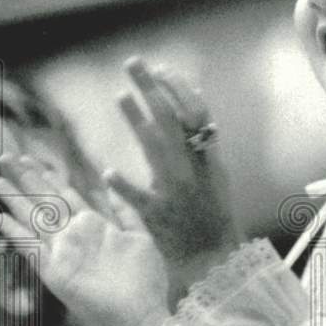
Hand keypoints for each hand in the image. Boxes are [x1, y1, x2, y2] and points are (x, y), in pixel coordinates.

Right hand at [0, 153, 169, 325]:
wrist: (141, 317)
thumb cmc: (144, 280)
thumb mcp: (139, 236)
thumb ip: (123, 209)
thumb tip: (107, 178)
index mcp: (94, 226)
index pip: (65, 194)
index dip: (48, 176)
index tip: (32, 157)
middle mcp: (75, 237)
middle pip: (46, 202)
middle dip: (26, 180)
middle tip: (6, 156)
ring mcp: (63, 255)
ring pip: (35, 220)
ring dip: (16, 201)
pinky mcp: (55, 274)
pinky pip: (31, 250)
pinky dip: (15, 235)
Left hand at [105, 58, 240, 301]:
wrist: (214, 262)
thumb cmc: (213, 219)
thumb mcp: (216, 178)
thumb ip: (202, 143)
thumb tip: (194, 99)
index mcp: (210, 162)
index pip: (197, 116)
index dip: (178, 89)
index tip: (160, 69)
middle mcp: (196, 172)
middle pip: (174, 122)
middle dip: (153, 89)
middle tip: (134, 63)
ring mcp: (178, 194)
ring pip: (159, 152)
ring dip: (139, 122)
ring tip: (120, 96)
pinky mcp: (160, 218)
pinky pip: (142, 200)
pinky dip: (126, 186)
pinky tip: (109, 172)